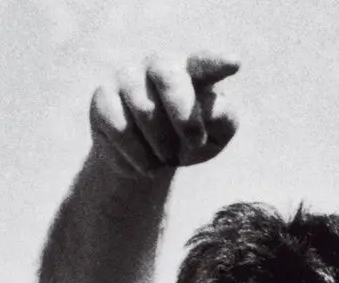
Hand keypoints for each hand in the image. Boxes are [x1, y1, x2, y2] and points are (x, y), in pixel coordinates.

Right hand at [89, 52, 239, 177]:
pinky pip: (120, 127)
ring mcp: (127, 77)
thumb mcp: (216, 135)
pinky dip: (138, 154)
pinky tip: (146, 164)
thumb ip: (222, 119)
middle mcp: (159, 66)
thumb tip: (212, 109)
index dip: (217, 63)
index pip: (205, 63)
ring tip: (168, 158)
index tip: (234, 63)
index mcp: (194, 71)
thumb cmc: (191, 139)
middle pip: (168, 75)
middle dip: (183, 112)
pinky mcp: (103, 97)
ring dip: (162, 145)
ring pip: (144, 108)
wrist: (150, 159)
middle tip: (194, 142)